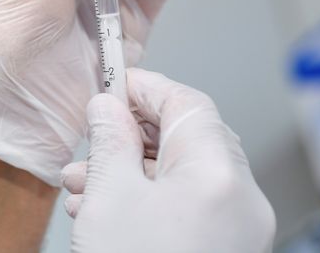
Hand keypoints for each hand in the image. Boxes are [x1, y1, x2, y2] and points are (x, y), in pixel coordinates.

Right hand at [61, 68, 275, 252]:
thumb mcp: (109, 196)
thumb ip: (109, 138)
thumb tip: (106, 105)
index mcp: (219, 175)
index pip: (187, 103)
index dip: (145, 87)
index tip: (109, 83)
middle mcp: (239, 200)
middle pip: (185, 138)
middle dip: (129, 134)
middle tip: (91, 135)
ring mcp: (234, 229)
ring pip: (180, 173)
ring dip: (129, 168)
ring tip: (81, 182)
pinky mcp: (220, 248)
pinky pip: (184, 204)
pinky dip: (144, 196)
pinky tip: (100, 207)